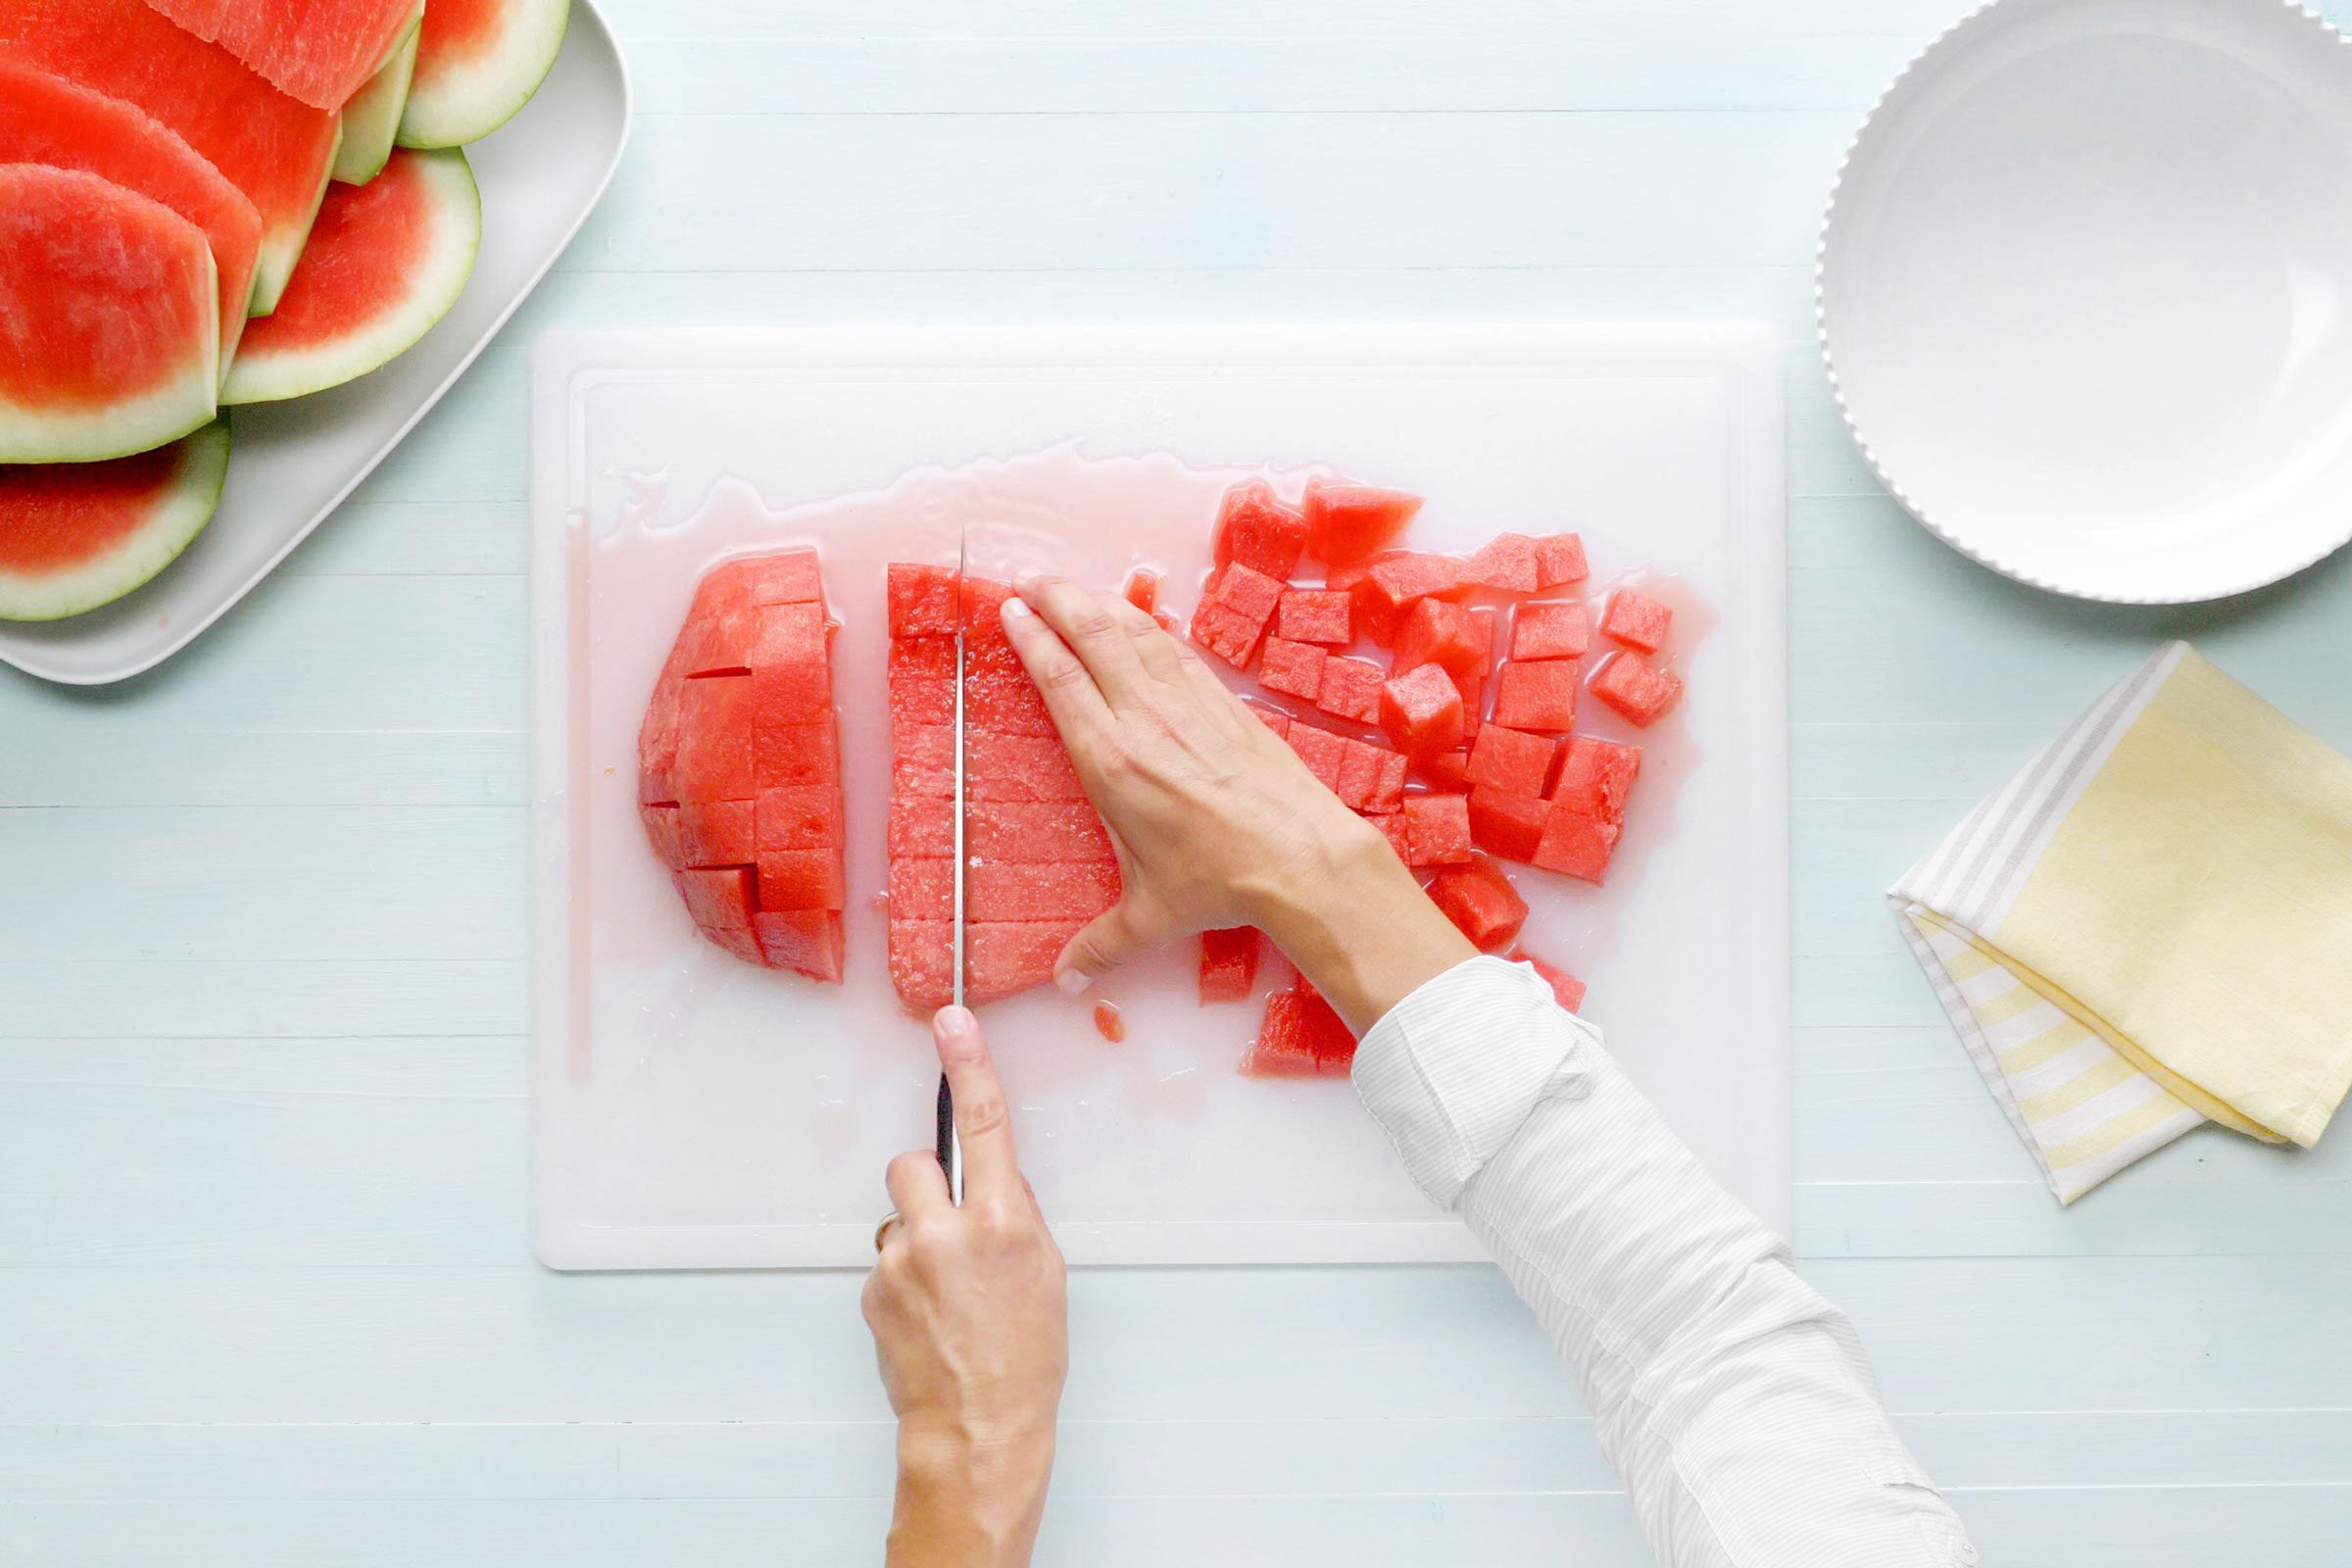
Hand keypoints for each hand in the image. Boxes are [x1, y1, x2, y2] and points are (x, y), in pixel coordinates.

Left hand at [864, 1007, 1066, 1567]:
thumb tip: (992, 1186)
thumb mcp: (1045, 1274)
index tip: (952, 1022)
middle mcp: (946, 1234)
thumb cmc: (1025, 1359)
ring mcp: (901, 1264)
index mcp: (1003, 1223)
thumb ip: (1016, 1217)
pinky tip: (929, 1320)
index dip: (969, 1066)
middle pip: (913, 1163)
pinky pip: (886, 1263)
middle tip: (951, 1231)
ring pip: (898, 1217)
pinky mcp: (872, 1293)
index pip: (984, 1124)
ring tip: (946, 1295)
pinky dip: (905, 1283)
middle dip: (928, 1187)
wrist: (978, 1431)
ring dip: (917, 1240)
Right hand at [1000, 577, 1472, 1030]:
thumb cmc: (1219, 882)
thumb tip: (1067, 979)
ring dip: (1099, 601)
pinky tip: (1139, 617)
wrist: (1301, 857)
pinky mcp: (1224, 703)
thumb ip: (1100, 944)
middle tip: (1029, 581)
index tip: (1010, 610)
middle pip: (1092, 634)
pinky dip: (1149, 624)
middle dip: (1056, 598)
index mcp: (1110, 762)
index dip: (1031, 637)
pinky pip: (1176, 648)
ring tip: (1072, 588)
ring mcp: (1188, 703)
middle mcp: (1144, 720)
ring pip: (1135, 631)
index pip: (1059, 680)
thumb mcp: (1149, 916)